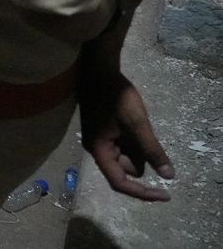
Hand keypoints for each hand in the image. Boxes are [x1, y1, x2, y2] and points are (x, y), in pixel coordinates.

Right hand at [79, 70, 174, 200]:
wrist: (97, 70)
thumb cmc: (115, 96)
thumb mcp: (137, 123)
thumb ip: (151, 150)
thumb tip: (168, 176)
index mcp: (99, 150)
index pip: (120, 183)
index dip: (143, 192)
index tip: (165, 194)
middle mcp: (96, 149)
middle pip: (125, 168)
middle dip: (140, 157)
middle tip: (144, 132)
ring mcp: (99, 140)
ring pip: (125, 156)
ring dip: (137, 146)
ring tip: (136, 122)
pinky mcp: (103, 132)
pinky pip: (122, 145)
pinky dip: (132, 139)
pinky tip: (131, 119)